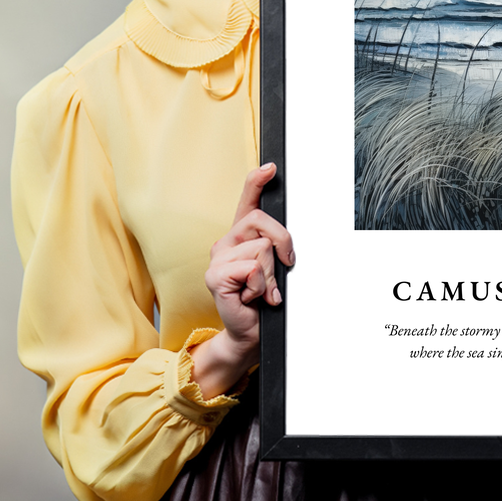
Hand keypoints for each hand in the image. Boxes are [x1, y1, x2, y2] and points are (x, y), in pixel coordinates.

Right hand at [190, 163, 294, 397]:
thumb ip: (276, 248)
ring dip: (271, 274)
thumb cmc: (264, 300)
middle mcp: (226, 242)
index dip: (257, 181)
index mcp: (241, 236)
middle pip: (262, 221)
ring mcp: (218, 259)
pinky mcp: (215, 276)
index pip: (247, 201)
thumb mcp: (275, 268)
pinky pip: (252, 268)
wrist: (250, 332)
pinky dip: (261, 286)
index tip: (271, 167)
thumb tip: (286, 240)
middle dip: (283, 243)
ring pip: (262, 248)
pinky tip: (252, 297)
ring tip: (263, 290)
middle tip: (284, 267)